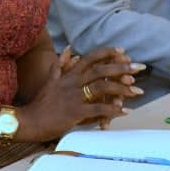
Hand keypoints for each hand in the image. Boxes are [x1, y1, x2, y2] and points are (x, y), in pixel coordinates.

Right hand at [19, 47, 142, 140]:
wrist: (29, 121)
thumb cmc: (41, 103)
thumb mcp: (50, 79)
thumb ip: (60, 64)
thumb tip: (68, 49)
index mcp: (68, 74)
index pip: (90, 58)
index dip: (107, 53)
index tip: (123, 52)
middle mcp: (73, 82)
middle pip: (101, 70)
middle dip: (122, 68)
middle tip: (140, 67)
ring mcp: (74, 97)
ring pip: (102, 88)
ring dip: (122, 88)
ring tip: (137, 90)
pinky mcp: (75, 112)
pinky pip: (98, 110)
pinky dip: (113, 110)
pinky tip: (125, 111)